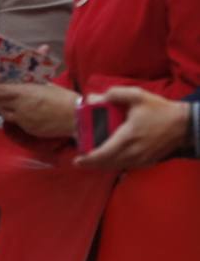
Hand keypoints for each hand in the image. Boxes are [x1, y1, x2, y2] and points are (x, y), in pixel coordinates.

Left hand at [0, 82, 78, 137]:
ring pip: (7, 115)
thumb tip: (26, 77)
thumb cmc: (64, 98)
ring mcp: (24, 120)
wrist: (77, 118)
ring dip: (7, 110)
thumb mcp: (46, 85)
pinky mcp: (29, 130)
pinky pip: (19, 124)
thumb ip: (32, 83)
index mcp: (23, 93)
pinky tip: (29, 115)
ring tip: (15, 106)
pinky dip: (20, 119)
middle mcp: (19, 107)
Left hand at [76, 87, 191, 169]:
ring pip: (118, 166)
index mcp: (128, 137)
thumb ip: (115, 94)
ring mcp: (142, 159)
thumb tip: (96, 97)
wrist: (184, 124)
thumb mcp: (137, 95)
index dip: (89, 160)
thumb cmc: (160, 110)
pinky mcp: (148, 161)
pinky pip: (128, 166)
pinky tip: (111, 159)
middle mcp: (134, 152)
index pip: (104, 154)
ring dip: (104, 165)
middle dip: (92, 164)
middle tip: (80, 160)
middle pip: (108, 164)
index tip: (77, 160)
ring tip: (92, 160)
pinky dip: (117, 164)